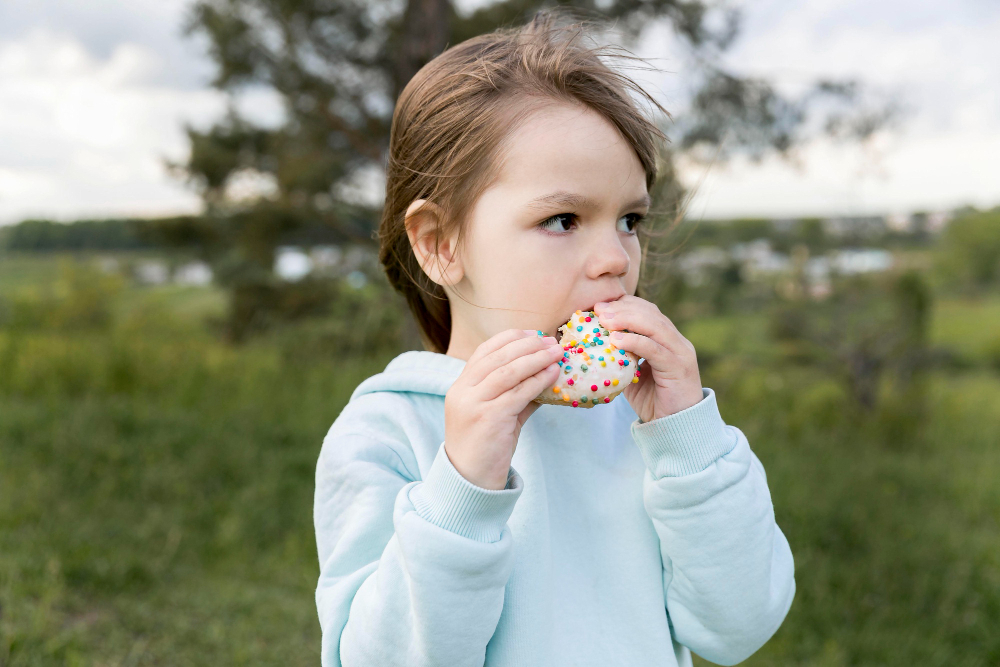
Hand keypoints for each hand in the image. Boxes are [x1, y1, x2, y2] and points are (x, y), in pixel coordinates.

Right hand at [444, 329, 563, 489]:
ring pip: (508, 372)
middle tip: (551, 341)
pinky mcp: (489, 418)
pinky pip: (518, 393)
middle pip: (497, 357)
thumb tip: (546, 375)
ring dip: (536, 359)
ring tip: (557, 353)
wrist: (470, 480)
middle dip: (527, 345)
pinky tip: (552, 374)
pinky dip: (537, 381)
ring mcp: (474, 404)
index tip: (534, 334)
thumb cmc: (486, 446)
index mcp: (460, 386)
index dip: (510, 338)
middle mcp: (463, 391)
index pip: (484, 351)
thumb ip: (515, 394)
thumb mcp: (497, 414)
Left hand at [593, 295, 703, 422]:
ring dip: (627, 320)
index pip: (648, 310)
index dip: (624, 304)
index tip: (599, 305)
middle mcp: (677, 341)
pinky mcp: (678, 368)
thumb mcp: (633, 373)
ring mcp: (681, 353)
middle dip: (622, 308)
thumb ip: (622, 356)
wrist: (675, 426)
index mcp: (668, 339)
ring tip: (604, 320)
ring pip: (654, 326)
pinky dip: (635, 341)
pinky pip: (654, 349)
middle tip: (598, 309)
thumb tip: (594, 343)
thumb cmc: (652, 400)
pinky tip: (616, 339)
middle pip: (650, 313)